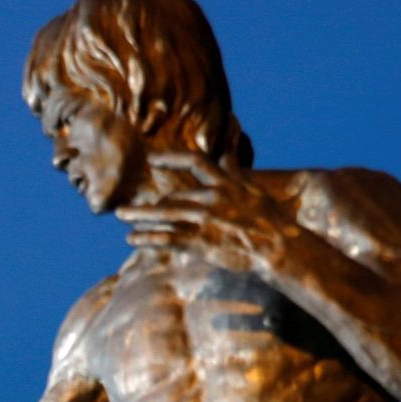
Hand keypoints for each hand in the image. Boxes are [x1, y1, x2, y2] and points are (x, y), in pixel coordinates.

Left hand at [115, 152, 289, 274]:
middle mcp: (212, 198)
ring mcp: (205, 220)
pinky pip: (167, 238)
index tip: (153, 158)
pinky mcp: (201, 242)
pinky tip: (132, 239)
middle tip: (127, 207)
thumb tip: (228, 154)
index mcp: (225, 184)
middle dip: (147, 203)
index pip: (194, 162)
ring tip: (121, 216)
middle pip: (172, 196)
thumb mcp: (255, 191)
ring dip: (139, 216)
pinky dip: (147, 237)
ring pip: (164, 215)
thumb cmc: (271, 221)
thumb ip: (236, 173)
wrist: (280, 247)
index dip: (171, 159)